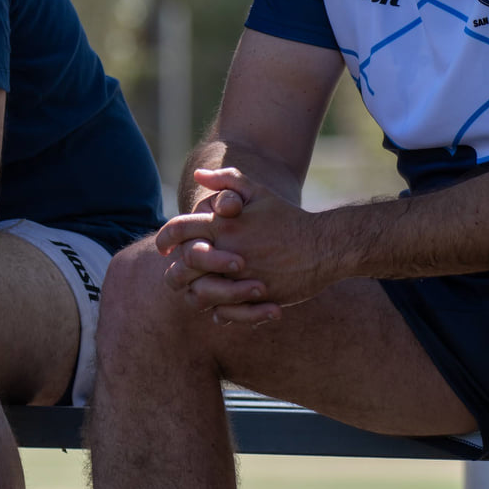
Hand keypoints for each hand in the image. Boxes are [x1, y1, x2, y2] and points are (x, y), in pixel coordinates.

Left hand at [155, 167, 341, 324]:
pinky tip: (220, 308)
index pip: (179, 230)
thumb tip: (198, 175)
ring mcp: (242, 278)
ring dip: (196, 294)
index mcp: (224, 225)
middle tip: (176, 273)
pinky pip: (227, 312)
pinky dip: (220, 312)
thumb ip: (227, 180)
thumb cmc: (288, 217)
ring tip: (198, 292)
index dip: (165, 237)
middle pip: (183, 266)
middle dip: (175, 272)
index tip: (164, 246)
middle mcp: (228, 251)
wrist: (325, 245)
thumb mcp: (258, 192)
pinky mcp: (257, 298)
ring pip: (201, 294)